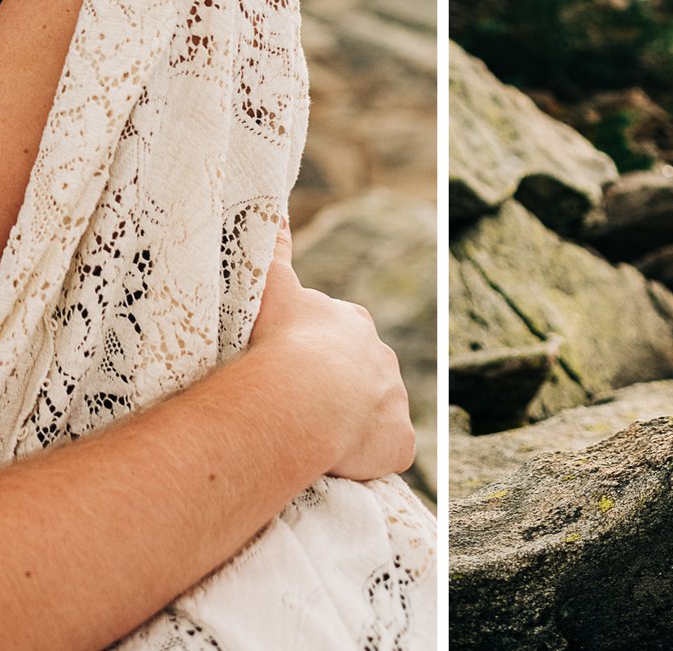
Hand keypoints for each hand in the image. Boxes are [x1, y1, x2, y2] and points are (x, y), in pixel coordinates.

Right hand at [248, 217, 412, 481]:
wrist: (303, 395)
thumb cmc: (282, 340)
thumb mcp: (273, 286)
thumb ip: (275, 249)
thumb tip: (273, 209)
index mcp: (354, 323)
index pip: (341, 335)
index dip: (317, 351)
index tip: (293, 365)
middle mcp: (383, 358)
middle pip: (362, 374)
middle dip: (338, 388)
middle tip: (301, 406)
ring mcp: (395, 401)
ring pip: (376, 413)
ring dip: (354, 424)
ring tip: (318, 438)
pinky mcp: (399, 442)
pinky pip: (389, 451)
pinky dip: (371, 458)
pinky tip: (345, 463)